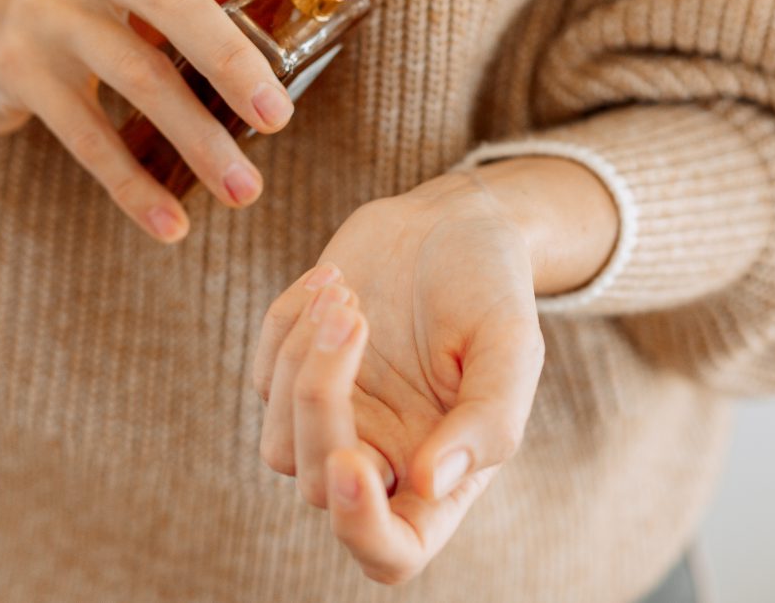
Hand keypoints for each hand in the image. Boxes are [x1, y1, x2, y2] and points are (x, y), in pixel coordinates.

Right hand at [0, 0, 377, 241]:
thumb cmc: (65, 11)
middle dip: (235, 60)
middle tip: (282, 119)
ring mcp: (44, 6)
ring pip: (136, 74)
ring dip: (196, 141)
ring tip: (244, 193)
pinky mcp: (13, 64)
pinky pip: (86, 134)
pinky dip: (132, 184)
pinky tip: (170, 226)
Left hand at [253, 157, 617, 583]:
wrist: (450, 226)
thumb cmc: (491, 289)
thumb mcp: (511, 346)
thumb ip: (489, 421)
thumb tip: (430, 481)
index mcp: (441, 474)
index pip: (391, 549)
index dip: (361, 527)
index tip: (349, 465)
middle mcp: (382, 459)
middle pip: (318, 487)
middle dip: (322, 399)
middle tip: (357, 313)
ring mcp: (334, 422)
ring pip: (278, 442)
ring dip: (302, 360)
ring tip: (347, 291)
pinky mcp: (294, 379)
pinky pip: (263, 375)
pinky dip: (288, 324)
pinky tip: (335, 279)